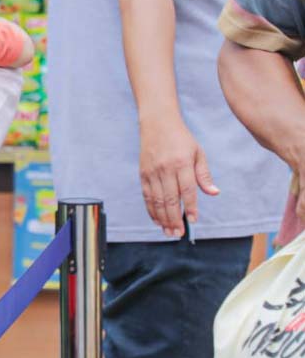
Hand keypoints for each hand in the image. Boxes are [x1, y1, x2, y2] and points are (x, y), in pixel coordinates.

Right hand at [138, 118, 217, 236]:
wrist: (157, 123)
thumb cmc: (181, 139)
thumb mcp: (198, 153)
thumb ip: (204, 175)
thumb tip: (214, 193)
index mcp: (182, 163)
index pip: (187, 190)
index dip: (191, 207)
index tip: (194, 220)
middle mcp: (165, 169)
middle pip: (170, 199)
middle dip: (174, 219)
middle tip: (179, 233)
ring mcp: (152, 172)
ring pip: (157, 200)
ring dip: (163, 218)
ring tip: (168, 232)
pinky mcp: (143, 174)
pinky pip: (146, 196)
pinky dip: (151, 210)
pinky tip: (157, 220)